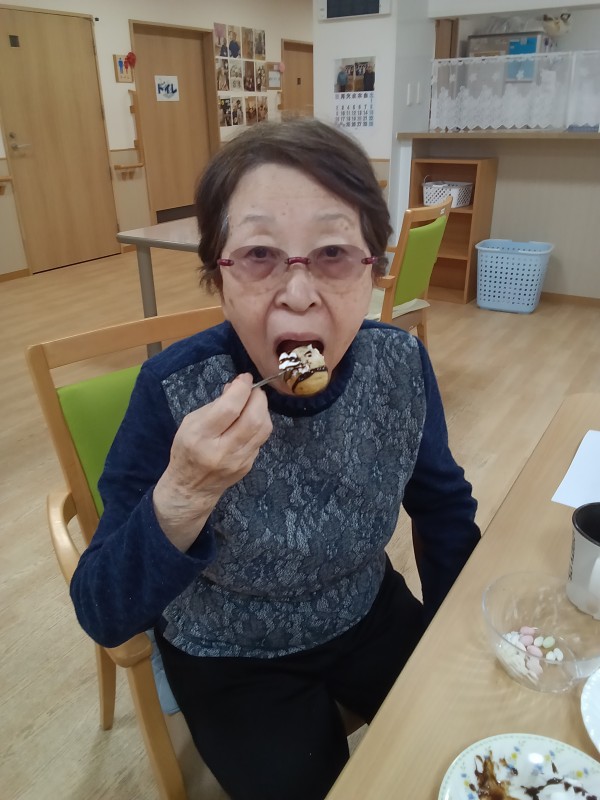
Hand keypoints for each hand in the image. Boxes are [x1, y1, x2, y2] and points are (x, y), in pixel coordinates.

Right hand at [153, 374, 271, 550]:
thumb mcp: (191, 423)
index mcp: (201, 436)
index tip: (244, 378)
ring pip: (263, 429)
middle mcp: (221, 450)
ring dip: (263, 410)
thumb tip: (236, 388)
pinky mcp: (248, 466)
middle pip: (253, 419)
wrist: (191, 487)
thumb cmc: (187, 450)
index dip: (241, 389)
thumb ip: (214, 405)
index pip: (229, 408)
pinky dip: (259, 424)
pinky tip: (250, 420)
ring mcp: (238, 461)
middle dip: (257, 397)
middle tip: (253, 390)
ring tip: (254, 403)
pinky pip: (261, 439)